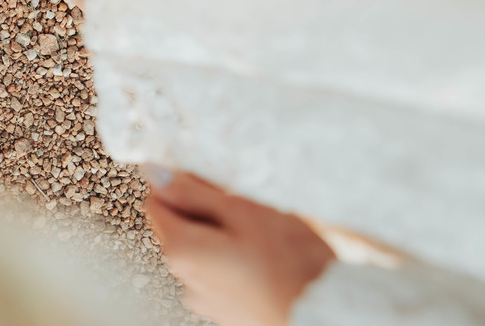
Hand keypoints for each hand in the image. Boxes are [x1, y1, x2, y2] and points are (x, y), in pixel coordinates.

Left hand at [142, 166, 334, 325]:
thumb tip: (156, 172)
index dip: (181, 185)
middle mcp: (186, 280)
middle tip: (245, 209)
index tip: (213, 183)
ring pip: (202, 252)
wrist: (328, 312)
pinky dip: (236, 263)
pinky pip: (221, 275)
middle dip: (204, 212)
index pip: (156, 202)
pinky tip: (267, 262)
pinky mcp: (228, 312)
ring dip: (223, 238)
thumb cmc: (290, 262)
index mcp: (181, 251)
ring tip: (263, 238)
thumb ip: (193, 192)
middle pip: (178, 228)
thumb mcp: (241, 211)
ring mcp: (207, 300)